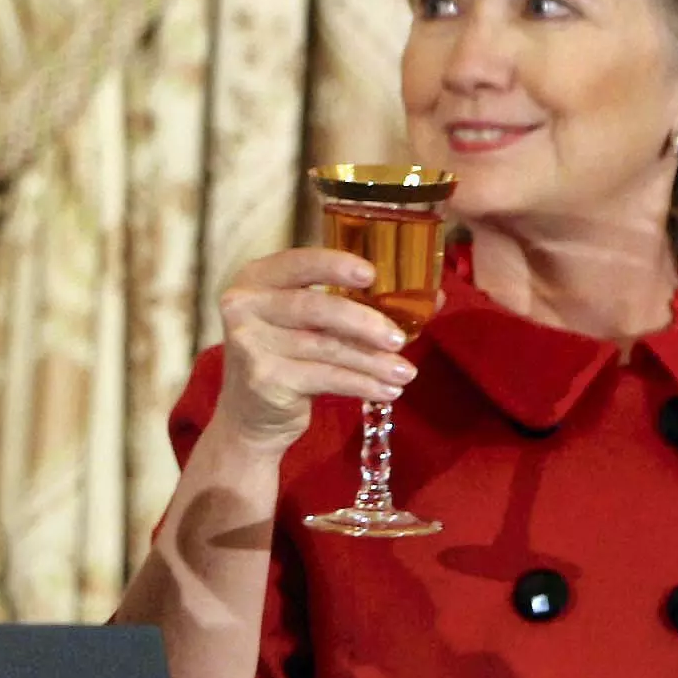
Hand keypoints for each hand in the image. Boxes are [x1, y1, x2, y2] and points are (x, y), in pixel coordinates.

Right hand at [209, 247, 418, 452]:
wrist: (250, 415)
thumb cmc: (289, 357)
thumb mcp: (310, 323)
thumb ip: (356, 303)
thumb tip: (434, 296)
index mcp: (256, 279)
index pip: (297, 263)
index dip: (335, 265)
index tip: (371, 274)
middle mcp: (243, 307)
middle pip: (315, 309)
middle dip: (365, 323)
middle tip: (400, 339)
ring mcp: (249, 344)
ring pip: (326, 347)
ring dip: (372, 361)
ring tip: (404, 372)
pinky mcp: (263, 379)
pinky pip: (326, 377)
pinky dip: (362, 384)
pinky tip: (387, 390)